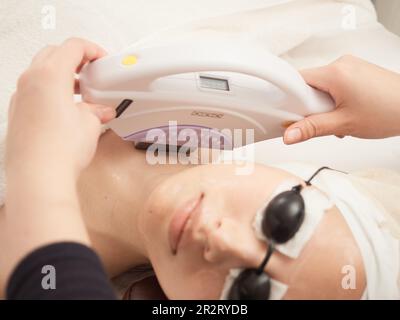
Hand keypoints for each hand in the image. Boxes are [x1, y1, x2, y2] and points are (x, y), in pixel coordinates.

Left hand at [0, 38, 114, 293]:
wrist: (38, 178)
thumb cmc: (60, 150)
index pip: (72, 47)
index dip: (92, 50)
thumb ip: (96, 111)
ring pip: (40, 73)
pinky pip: (33, 92)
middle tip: (92, 71)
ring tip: (81, 93)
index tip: (103, 59)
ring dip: (62, 76)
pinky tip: (65, 110)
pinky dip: (50, 92)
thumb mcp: (90, 124)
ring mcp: (19, 98)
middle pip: (53, 54)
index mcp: (49, 75)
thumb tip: (101, 110)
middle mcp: (29, 82)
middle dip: (75, 58)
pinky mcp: (16, 115)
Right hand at [283, 55, 399, 143]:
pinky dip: (334, 99)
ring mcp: (351, 66)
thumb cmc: (388, 111)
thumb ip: (312, 129)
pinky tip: (346, 112)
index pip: (297, 81)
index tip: (290, 115)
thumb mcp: (343, 124)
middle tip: (322, 120)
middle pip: (309, 84)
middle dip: (310, 105)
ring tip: (339, 118)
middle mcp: (341, 64)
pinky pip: (334, 84)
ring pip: (322, 86)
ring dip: (323, 104)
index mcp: (335, 72)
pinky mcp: (357, 71)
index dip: (290, 99)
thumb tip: (289, 135)